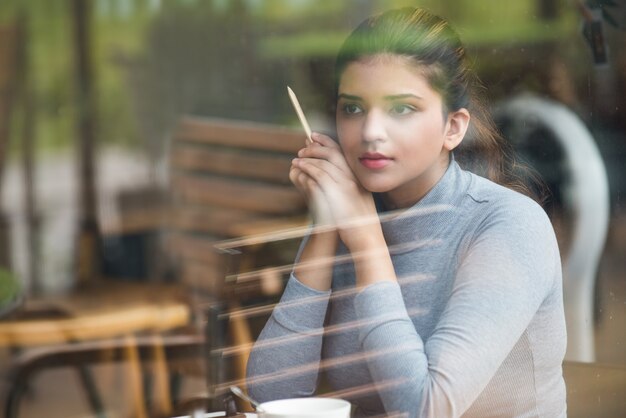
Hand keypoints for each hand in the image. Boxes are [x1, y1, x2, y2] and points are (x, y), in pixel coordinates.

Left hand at [291, 132, 380, 250]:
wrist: (366, 238)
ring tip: (297, 158)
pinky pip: (321, 174)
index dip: (327, 142)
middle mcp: (355, 178)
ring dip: (309, 157)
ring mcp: (348, 184)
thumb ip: (347, 189)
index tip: (314, 137)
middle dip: (316, 147)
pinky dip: (308, 167)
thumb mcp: (357, 202)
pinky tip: (299, 167)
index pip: (342, 153)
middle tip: (303, 148)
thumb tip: (334, 181)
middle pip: (333, 153)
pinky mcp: (340, 193)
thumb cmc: (359, 224)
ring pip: (325, 162)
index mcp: (359, 178)